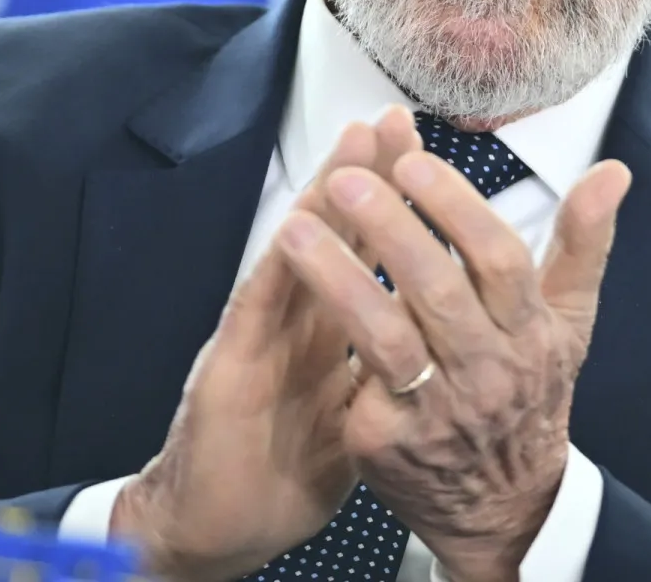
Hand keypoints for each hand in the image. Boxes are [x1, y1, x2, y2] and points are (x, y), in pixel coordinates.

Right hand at [113, 109, 422, 581]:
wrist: (216, 531)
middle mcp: (295, 325)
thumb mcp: (353, 414)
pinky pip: (256, 315)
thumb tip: (434, 338)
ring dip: (324, 199)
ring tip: (351, 147)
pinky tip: (292, 231)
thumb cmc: (282, 474)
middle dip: (366, 177)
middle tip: (393, 121)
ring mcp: (259, 341)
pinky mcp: (228, 372)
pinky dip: (275, 271)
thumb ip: (382, 367)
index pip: (367, 255)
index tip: (424, 152)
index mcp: (330, 334)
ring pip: (296, 256)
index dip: (396, 203)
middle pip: (335, 237)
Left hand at [274, 143, 631, 581]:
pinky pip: (354, 382)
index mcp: (531, 332)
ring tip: (295, 230)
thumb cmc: (530, 392)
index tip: (412, 162)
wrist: (504, 507)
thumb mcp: (569, 322)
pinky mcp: (388, 441)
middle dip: (388, 229)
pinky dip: (327, 337)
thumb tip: (612, 171)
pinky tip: (290, 295)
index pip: (499, 258)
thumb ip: (584, 243)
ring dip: (338, 278)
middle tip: (344, 180)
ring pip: (385, 336)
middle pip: (437, 291)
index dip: (455, 208)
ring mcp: (437, 410)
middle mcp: (489, 370)